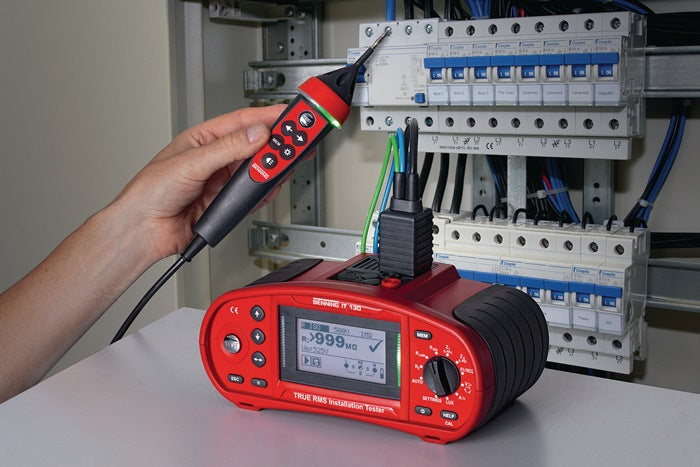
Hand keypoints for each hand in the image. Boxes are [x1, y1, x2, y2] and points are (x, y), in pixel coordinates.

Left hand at [110, 104, 285, 261]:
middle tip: (298, 141)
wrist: (144, 231)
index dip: (269, 117)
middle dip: (278, 144)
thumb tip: (256, 134)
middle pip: (256, 146)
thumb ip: (227, 148)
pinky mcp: (227, 203)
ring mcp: (222, 182)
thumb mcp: (191, 163)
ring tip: (283, 166)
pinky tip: (267, 188)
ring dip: (271, 169)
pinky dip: (264, 192)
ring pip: (258, 170)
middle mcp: (216, 159)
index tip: (291, 115)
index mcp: (204, 140)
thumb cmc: (150, 192)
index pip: (243, 122)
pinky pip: (253, 195)